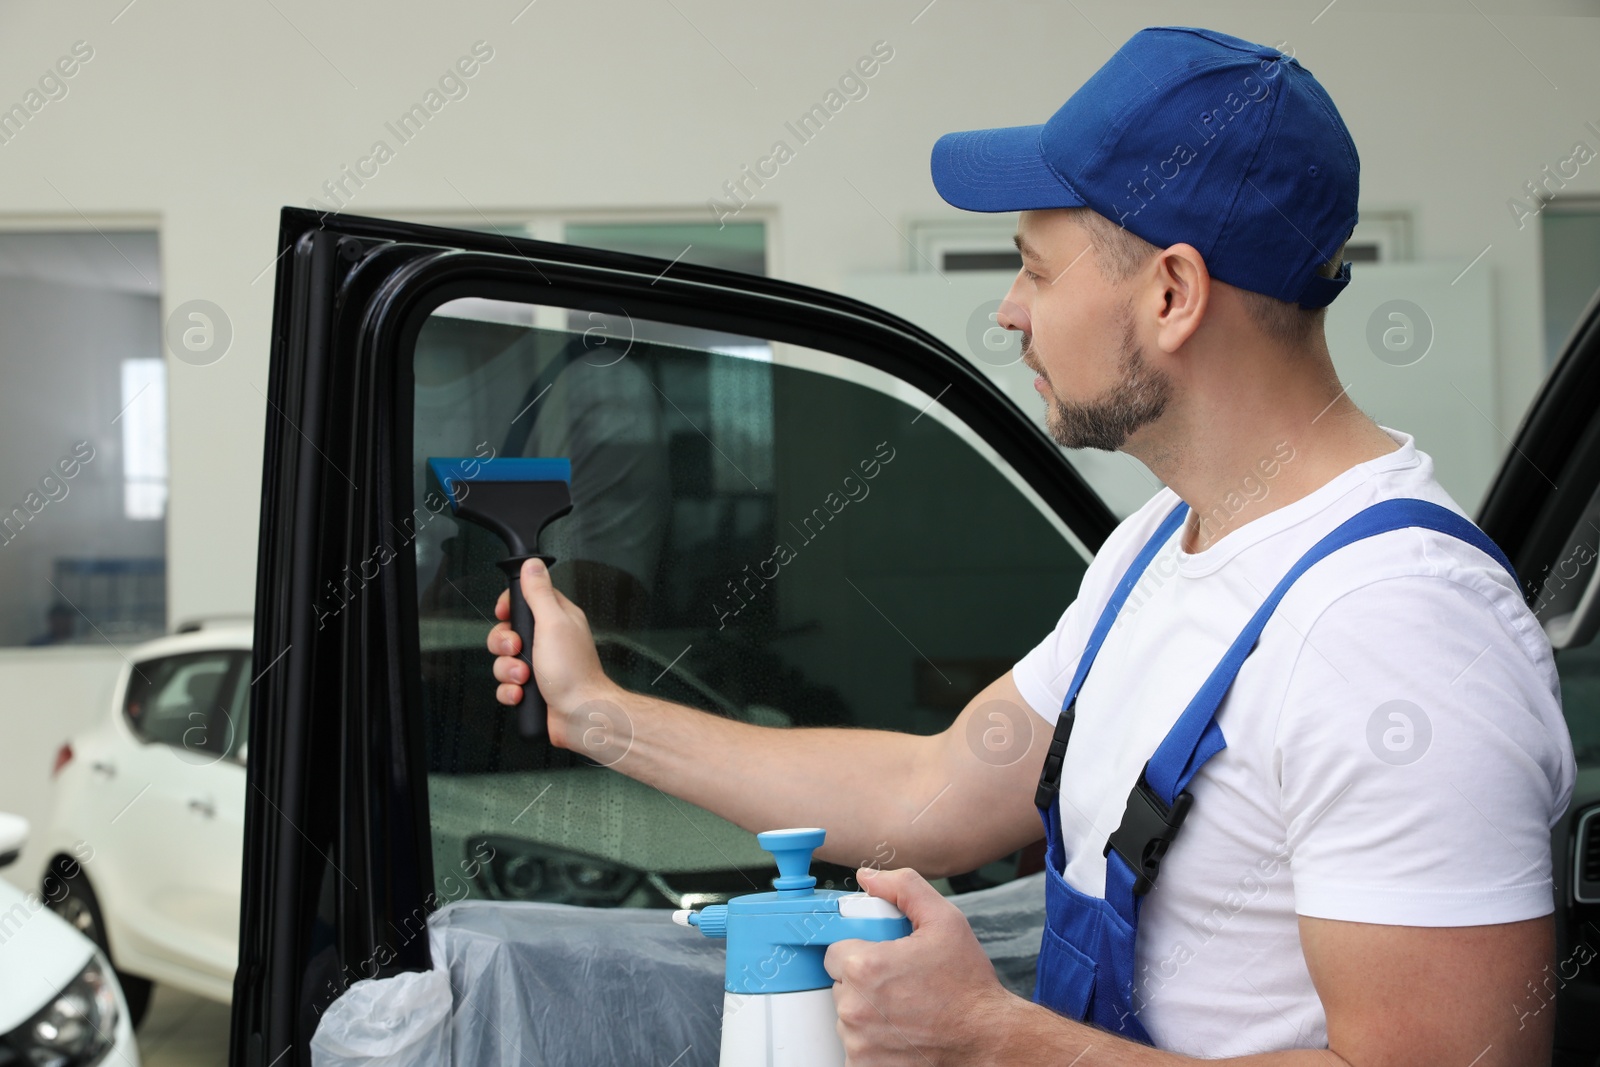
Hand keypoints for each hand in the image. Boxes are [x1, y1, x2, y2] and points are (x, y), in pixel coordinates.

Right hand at [487, 558, 614, 749]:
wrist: (580, 715)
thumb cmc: (574, 673)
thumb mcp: (553, 623)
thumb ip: (539, 593)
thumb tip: (533, 564)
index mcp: (557, 618)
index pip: (525, 599)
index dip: (509, 606)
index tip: (505, 614)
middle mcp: (548, 640)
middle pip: (507, 631)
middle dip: (504, 644)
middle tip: (517, 650)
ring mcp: (540, 665)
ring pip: (504, 661)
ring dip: (508, 671)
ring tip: (525, 677)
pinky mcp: (532, 688)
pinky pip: (506, 685)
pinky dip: (510, 691)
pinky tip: (522, 694)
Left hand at [824, 867, 1019, 1065]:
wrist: (988, 1039)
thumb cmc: (968, 986)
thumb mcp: (945, 921)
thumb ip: (904, 888)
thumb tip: (868, 877)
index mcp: (865, 966)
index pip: (834, 952)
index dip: (860, 952)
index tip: (883, 959)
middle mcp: (854, 1007)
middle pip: (840, 985)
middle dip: (864, 982)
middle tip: (899, 984)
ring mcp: (857, 1043)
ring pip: (847, 1017)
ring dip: (868, 1012)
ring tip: (905, 1010)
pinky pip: (855, 1047)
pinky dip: (873, 1041)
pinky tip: (902, 1034)